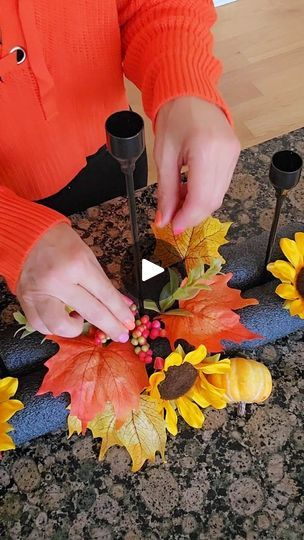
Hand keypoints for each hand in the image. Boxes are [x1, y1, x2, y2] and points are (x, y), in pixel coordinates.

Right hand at [16, 223, 134, 339]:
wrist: (28, 235)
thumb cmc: (62, 244)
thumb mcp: (88, 257)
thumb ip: (103, 284)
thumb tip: (122, 305)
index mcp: (77, 265)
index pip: (105, 295)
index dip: (119, 312)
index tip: (129, 324)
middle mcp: (57, 281)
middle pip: (90, 312)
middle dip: (110, 327)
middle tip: (121, 336)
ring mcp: (38, 292)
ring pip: (59, 326)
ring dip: (74, 329)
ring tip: (79, 320)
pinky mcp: (24, 300)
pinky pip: (40, 325)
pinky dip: (52, 327)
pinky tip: (61, 319)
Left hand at [154, 97, 239, 232]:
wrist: (190, 92)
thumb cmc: (173, 117)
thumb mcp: (163, 157)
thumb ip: (165, 192)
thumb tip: (164, 220)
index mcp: (205, 150)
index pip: (201, 198)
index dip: (187, 218)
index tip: (172, 228)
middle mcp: (225, 153)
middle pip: (212, 201)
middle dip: (191, 216)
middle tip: (171, 219)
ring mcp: (233, 154)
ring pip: (218, 196)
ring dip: (197, 206)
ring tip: (177, 201)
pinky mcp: (234, 155)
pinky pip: (221, 185)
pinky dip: (204, 194)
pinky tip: (188, 190)